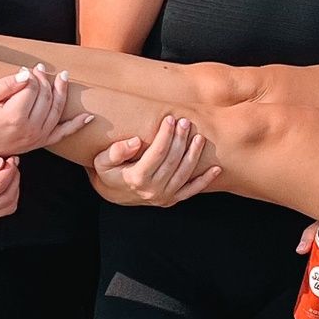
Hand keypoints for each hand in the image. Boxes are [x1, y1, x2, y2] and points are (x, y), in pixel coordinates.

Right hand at [0, 65, 77, 155]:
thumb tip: (28, 74)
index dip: (32, 76)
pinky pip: (62, 134)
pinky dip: (76, 125)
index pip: (33, 88)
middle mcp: (29, 129)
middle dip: (45, 80)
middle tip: (40, 69)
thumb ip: (6, 84)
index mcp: (14, 117)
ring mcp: (36, 138)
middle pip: (46, 97)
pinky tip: (88, 117)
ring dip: (62, 92)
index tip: (27, 68)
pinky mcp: (38, 144)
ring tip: (63, 77)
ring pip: (56, 111)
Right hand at [0, 149, 20, 221]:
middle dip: (13, 178)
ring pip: (8, 207)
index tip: (11, 158)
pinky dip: (9, 195)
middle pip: (6, 199)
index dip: (8, 172)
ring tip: (9, 170)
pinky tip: (4, 180)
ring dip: (14, 188)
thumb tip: (1, 163)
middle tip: (12, 161)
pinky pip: (2, 210)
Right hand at [90, 113, 221, 206]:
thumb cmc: (109, 172)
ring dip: (194, 155)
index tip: (170, 118)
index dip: (165, 135)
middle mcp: (152, 189)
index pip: (157, 153)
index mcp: (136, 178)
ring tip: (199, 138)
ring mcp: (163, 197)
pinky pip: (191, 191)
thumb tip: (135, 141)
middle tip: (186, 122)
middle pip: (173, 161)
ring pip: (185, 173)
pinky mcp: (171, 200)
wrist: (113, 194)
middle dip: (181, 139)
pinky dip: (204, 181)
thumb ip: (116, 151)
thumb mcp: (102, 161)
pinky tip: (216, 169)